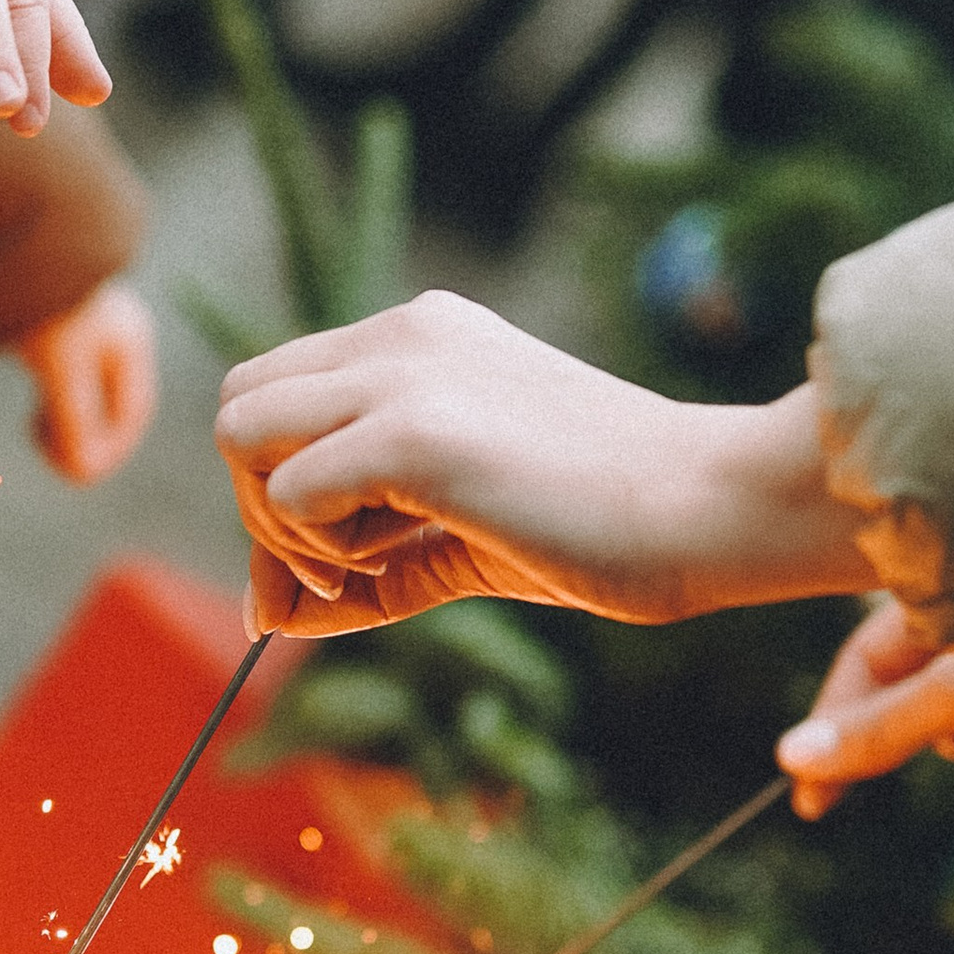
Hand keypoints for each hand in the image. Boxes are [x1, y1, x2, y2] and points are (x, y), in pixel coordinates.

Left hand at [20, 279, 157, 483]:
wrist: (7, 227)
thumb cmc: (41, 297)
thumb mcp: (60, 365)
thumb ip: (73, 420)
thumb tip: (82, 472)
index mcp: (130, 343)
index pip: (132, 414)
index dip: (108, 451)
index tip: (71, 468)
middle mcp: (117, 332)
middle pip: (110, 405)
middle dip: (82, 435)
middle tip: (44, 444)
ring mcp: (90, 324)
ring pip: (85, 389)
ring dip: (63, 416)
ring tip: (34, 423)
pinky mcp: (59, 318)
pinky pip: (64, 371)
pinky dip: (49, 392)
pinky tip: (26, 386)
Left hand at [214, 292, 869, 635]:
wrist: (713, 506)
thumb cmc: (607, 527)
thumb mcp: (462, 538)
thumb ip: (364, 563)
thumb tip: (259, 618)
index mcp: (420, 337)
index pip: (278, 392)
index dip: (278, 487)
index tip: (332, 569)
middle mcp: (401, 335)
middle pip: (240, 405)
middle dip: (260, 506)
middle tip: (340, 573)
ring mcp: (403, 375)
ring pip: (241, 434)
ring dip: (281, 526)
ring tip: (376, 566)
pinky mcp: (413, 433)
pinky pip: (286, 492)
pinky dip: (317, 550)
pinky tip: (401, 565)